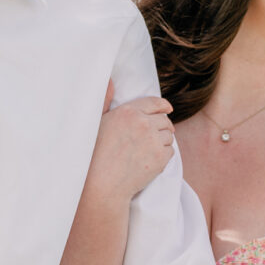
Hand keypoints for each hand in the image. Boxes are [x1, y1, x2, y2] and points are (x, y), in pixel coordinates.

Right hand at [86, 80, 174, 206]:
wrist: (102, 184)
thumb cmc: (93, 154)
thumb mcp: (97, 122)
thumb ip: (106, 100)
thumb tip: (110, 80)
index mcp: (127, 112)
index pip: (154, 103)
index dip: (163, 106)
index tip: (167, 109)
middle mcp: (143, 123)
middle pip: (165, 120)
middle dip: (163, 126)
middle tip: (158, 135)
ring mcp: (153, 141)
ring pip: (169, 136)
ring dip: (163, 141)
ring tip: (151, 149)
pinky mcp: (160, 158)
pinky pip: (170, 151)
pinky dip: (164, 155)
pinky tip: (152, 160)